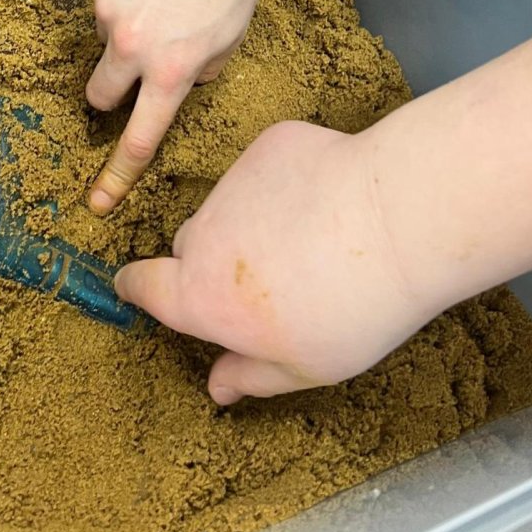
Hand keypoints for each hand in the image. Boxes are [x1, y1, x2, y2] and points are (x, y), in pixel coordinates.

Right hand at [84, 0, 283, 213]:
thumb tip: (176, 79)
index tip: (99, 200)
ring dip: (126, 23)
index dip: (117, 175)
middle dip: (109, 89)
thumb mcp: (231, 37)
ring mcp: (107, 6)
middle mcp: (131, 45)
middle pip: (99, 92)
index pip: (138, 139)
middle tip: (134, 62)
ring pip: (104, 33)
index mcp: (172, 71)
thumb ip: (197, 70)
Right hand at [116, 121, 428, 401]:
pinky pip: (267, 169)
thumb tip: (218, 386)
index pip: (144, 285)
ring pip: (231, 205)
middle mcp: (205, 233)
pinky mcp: (270, 145)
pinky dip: (288, 184)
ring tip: (316, 240)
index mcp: (202, 296)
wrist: (396, 219)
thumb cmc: (353, 308)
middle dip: (212, 262)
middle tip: (270, 280)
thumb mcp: (306, 367)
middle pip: (190, 247)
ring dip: (253, 221)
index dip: (136, 286)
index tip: (135, 286)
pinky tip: (332, 201)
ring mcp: (235, 182)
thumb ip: (251, 376)